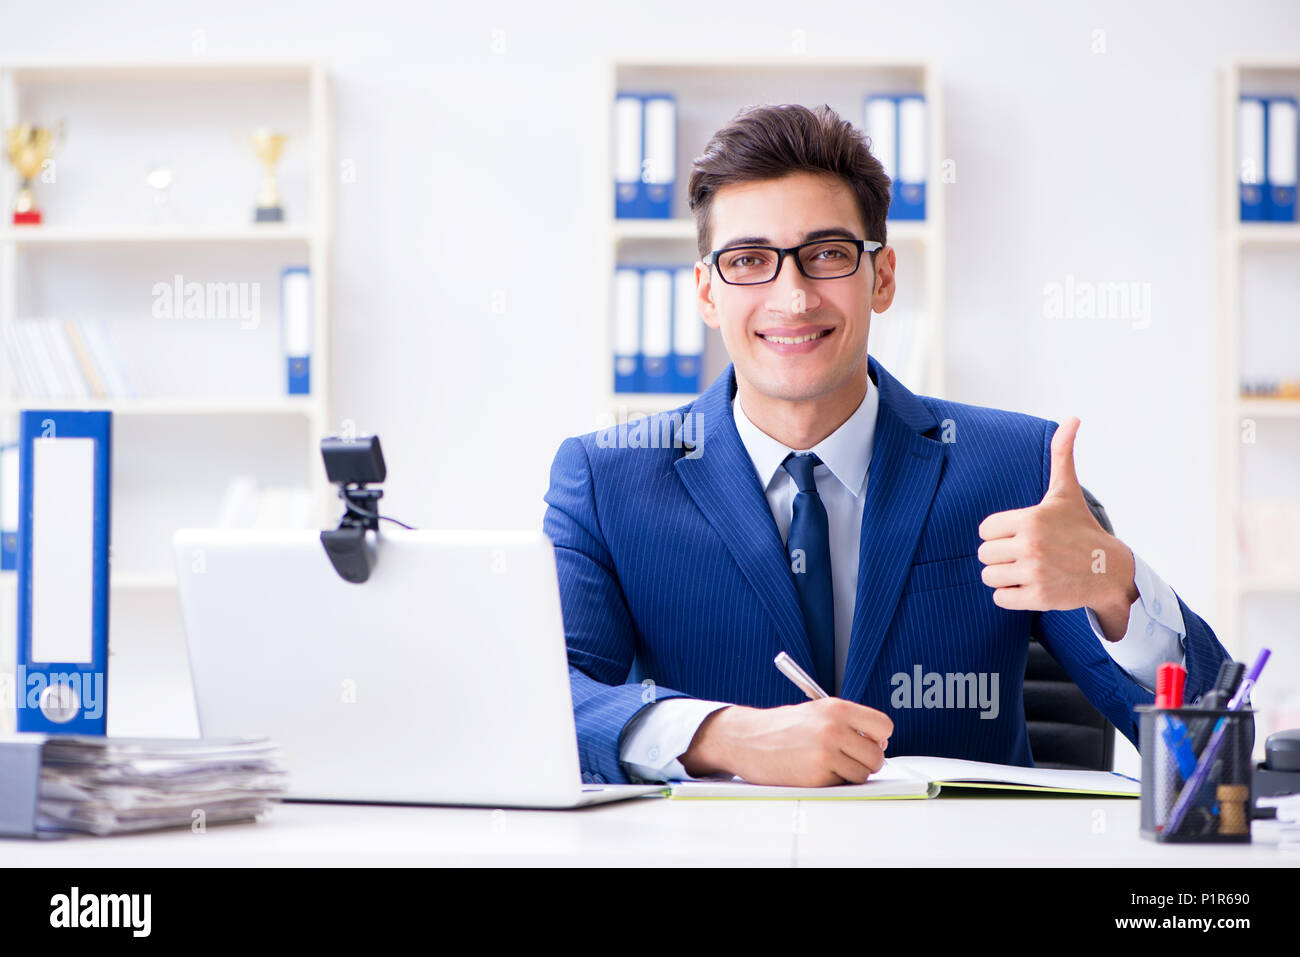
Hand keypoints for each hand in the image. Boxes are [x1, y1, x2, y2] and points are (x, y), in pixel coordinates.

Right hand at [678, 698, 892, 786]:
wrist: (745, 739)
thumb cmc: (781, 727)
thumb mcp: (816, 711)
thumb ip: (847, 723)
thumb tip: (878, 744)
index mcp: (836, 708)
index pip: (884, 726)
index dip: (879, 738)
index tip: (870, 742)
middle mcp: (833, 729)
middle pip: (877, 756)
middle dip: (866, 761)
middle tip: (849, 759)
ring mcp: (825, 755)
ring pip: (862, 775)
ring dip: (850, 774)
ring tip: (828, 764)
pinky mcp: (816, 778)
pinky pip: (841, 785)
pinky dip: (832, 782)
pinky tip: (813, 771)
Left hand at [975, 417, 1137, 638]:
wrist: (1110, 570)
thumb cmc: (1081, 528)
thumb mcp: (1066, 491)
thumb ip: (1062, 454)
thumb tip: (1072, 418)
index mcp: (1030, 519)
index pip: (985, 530)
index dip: (998, 533)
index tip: (1019, 534)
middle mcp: (1031, 546)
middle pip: (983, 555)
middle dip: (1000, 556)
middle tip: (1023, 554)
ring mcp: (1034, 573)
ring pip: (989, 577)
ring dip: (1003, 576)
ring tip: (1027, 569)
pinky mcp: (1038, 597)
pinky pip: (1000, 598)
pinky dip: (1010, 595)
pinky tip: (1030, 586)